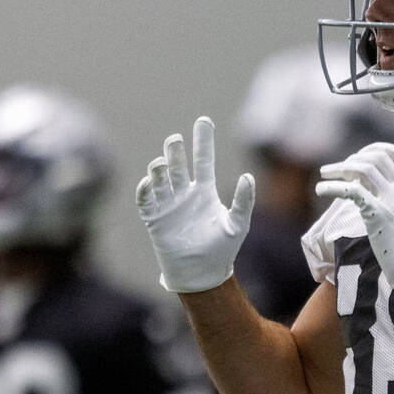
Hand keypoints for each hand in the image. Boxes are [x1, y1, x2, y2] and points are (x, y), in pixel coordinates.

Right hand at [135, 116, 254, 292]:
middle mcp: (185, 194)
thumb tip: (248, 177)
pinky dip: (146, 190)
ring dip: (160, 169)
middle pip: (178, 165)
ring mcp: (168, 205)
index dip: (203, 141)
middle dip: (175, 151)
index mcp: (205, 192)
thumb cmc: (223, 249)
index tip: (204, 121)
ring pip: (160, 179)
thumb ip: (243, 200)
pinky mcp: (155, 219)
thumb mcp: (237, 223)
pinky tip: (149, 181)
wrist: (203, 273)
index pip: (203, 160)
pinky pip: (146, 200)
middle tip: (175, 140)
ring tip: (162, 163)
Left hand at [315, 142, 393, 288]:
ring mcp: (393, 199)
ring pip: (364, 168)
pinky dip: (333, 187)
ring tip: (325, 173)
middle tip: (336, 168)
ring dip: (340, 168)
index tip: (358, 156)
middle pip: (376, 157)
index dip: (375, 149)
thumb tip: (362, 181)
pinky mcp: (378, 213)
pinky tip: (321, 189)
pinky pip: (352, 191)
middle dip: (353, 158)